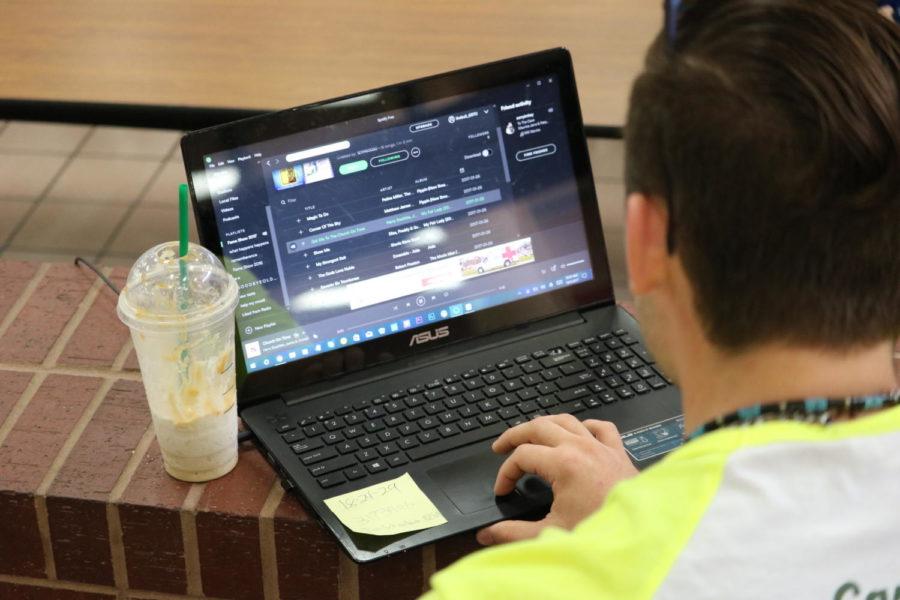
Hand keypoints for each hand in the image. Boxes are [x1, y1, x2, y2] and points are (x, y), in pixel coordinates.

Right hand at [476, 414, 637, 545]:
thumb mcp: (552, 533)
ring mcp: (600, 447)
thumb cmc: (603, 531)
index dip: (505, 472)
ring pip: (565, 419)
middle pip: (538, 426)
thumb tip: (489, 534)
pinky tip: (577, 432)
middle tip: (500, 446)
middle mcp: (581, 448)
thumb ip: (515, 533)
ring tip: (530, 433)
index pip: (522, 457)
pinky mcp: (617, 452)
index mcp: (563, 464)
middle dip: (514, 435)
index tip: (503, 490)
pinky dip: (584, 425)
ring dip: (544, 424)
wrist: (642, 536)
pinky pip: (600, 426)